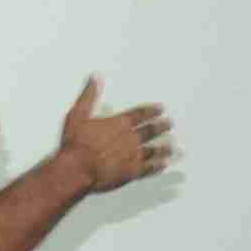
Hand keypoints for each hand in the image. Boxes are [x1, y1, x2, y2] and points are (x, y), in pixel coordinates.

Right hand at [58, 79, 175, 190]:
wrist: (78, 169)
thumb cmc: (76, 143)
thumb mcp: (78, 114)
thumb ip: (89, 95)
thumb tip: (95, 78)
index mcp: (119, 124)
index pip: (140, 115)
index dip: (151, 111)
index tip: (161, 109)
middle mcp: (130, 139)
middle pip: (150, 131)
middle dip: (161, 127)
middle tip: (170, 124)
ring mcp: (133, 157)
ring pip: (153, 151)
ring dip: (164, 148)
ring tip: (173, 148)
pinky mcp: (132, 173)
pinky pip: (149, 169)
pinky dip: (158, 166)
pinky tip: (164, 165)